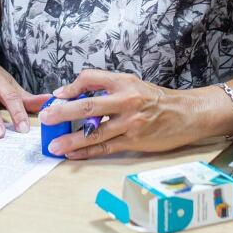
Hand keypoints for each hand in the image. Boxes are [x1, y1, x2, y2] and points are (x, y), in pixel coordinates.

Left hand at [41, 69, 218, 159]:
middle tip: (45, 118)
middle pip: (88, 106)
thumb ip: (108, 88)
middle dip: (63, 112)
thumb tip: (77, 96)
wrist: (187, 114)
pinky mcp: (134, 141)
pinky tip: (72, 154)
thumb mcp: (133, 84)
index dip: (71, 87)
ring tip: (53, 145)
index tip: (56, 96)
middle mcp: (126, 100)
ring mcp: (130, 123)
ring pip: (94, 132)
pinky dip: (86, 152)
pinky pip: (105, 147)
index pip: (90, 78)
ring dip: (71, 139)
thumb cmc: (156, 99)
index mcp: (123, 82)